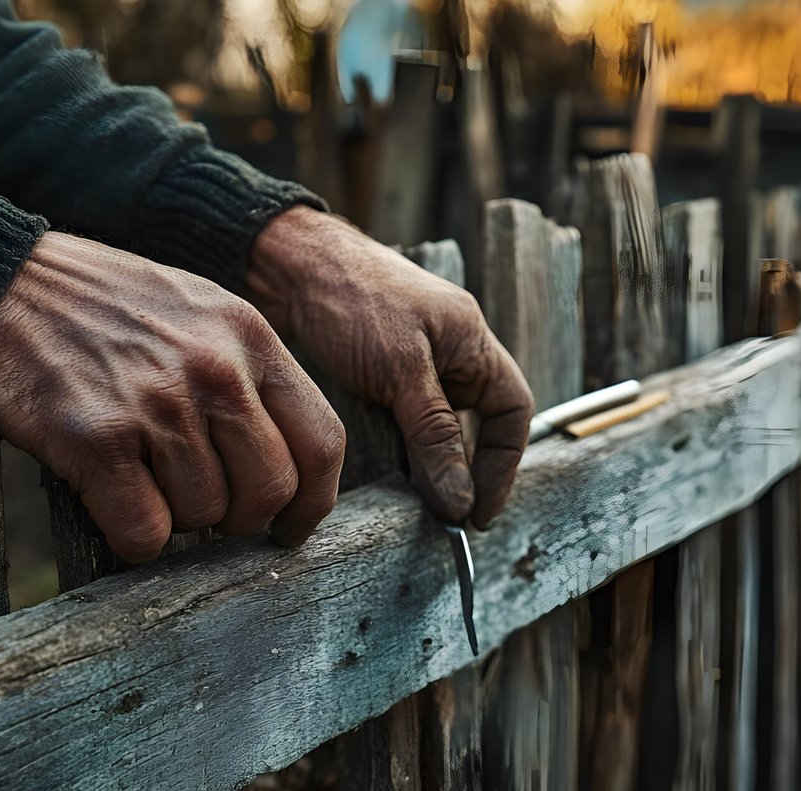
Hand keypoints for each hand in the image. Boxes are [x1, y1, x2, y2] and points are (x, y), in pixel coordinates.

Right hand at [0, 233, 344, 560]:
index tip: (290, 526)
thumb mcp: (203, 315)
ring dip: (175, 517)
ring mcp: (157, 405)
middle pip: (270, 491)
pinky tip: (111, 498)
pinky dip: (131, 536)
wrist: (7, 283)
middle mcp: (214, 371)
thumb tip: (290, 471)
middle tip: (204, 507)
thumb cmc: (108, 309)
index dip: (312, 502)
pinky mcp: (98, 440)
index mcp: (251, 338)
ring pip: (205, 516)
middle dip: (240, 518)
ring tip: (142, 475)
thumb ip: (250, 377)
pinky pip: (144, 532)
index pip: (321, 442)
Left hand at [246, 207, 533, 528]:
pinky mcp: (380, 371)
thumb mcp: (401, 369)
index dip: (504, 465)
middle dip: (466, 472)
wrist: (288, 264)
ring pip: (437, 428)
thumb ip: (434, 435)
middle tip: (446, 517)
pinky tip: (384, 470)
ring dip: (430, 464)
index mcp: (473, 342)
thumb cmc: (351, 296)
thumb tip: (460, 498)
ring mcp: (415, 362)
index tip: (479, 512)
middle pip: (477, 425)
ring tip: (416, 502)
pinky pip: (403, 420)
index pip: (512, 412)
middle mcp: (452, 353)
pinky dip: (400, 447)